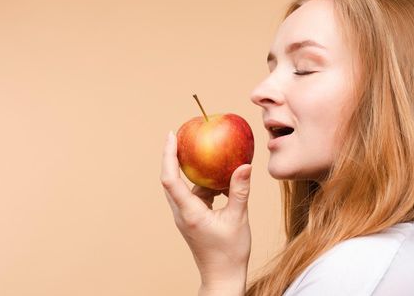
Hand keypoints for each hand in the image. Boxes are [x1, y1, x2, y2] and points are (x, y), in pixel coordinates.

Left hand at [160, 131, 251, 288]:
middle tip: (181, 136)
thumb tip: (244, 166)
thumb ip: (239, 191)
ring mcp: (186, 216)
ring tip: (203, 153)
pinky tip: (219, 179)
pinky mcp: (192, 219)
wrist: (222, 277)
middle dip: (173, 156)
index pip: (170, 179)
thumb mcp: (238, 219)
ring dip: (191, 171)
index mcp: (189, 212)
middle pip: (170, 179)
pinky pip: (194, 195)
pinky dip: (204, 185)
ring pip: (183, 187)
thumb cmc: (230, 253)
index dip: (168, 155)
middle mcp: (182, 213)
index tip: (171, 135)